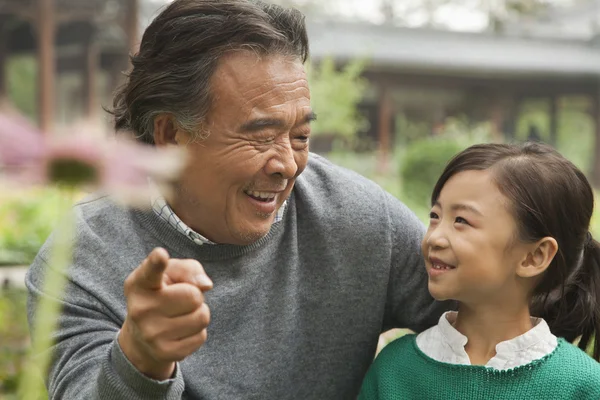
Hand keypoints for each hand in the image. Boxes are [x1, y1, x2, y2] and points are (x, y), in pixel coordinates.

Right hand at [118, 247, 212, 379]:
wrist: (142, 338)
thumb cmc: (163, 294)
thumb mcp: (171, 274)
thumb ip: (189, 269)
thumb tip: (205, 284)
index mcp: (140, 284)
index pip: (150, 271)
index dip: (156, 262)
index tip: (160, 255)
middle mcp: (140, 309)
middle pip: (194, 296)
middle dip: (195, 296)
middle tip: (180, 301)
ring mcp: (151, 334)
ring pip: (202, 317)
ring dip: (198, 314)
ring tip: (181, 315)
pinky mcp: (164, 353)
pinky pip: (201, 337)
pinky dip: (197, 332)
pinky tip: (180, 331)